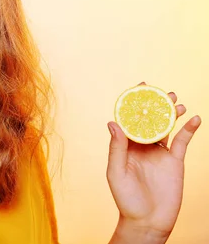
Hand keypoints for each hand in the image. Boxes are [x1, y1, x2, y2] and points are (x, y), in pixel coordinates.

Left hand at [106, 82, 201, 241]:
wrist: (147, 221)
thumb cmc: (126, 199)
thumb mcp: (116, 172)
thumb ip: (116, 148)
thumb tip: (113, 122)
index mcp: (125, 146)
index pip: (129, 120)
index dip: (134, 104)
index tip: (139, 87)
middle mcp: (142, 146)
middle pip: (150, 120)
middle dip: (156, 104)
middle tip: (163, 91)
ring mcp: (159, 152)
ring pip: (167, 127)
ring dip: (172, 113)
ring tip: (177, 102)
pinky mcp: (175, 161)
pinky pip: (183, 141)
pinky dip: (190, 129)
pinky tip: (195, 119)